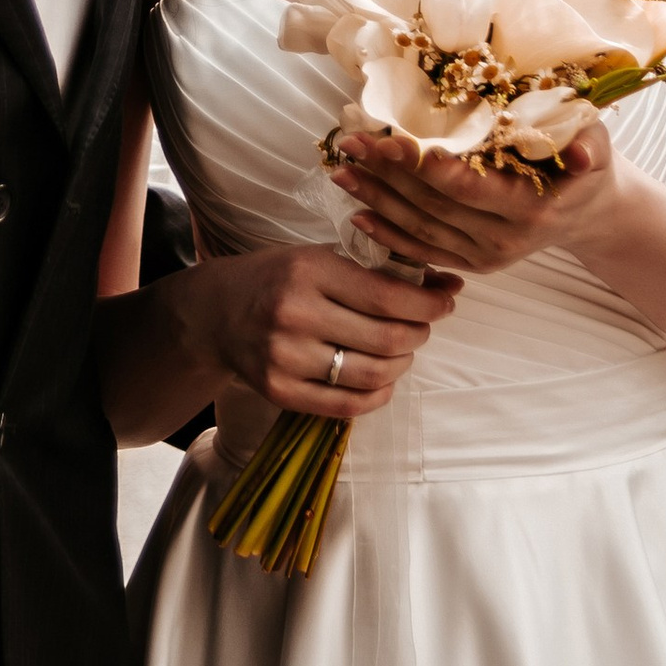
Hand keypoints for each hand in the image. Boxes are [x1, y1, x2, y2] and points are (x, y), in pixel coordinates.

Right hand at [180, 234, 452, 424]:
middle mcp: (295, 314)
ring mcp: (285, 357)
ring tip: (399, 352)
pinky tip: (381, 381)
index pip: (387, 297)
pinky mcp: (279, 391)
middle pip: (386, 339)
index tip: (443, 304)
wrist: (215, 313)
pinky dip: (376, 396)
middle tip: (420, 328)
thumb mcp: (319, 259)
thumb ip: (379, 273)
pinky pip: (346, 406)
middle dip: (418, 334)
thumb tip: (450, 286)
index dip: (428, 305)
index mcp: (308, 271)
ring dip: (401, 365)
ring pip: (372, 375)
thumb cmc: (277, 280)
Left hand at [330, 119, 620, 282]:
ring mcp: (486, 255)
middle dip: (389, 174)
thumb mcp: (596, 145)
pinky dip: (387, 235)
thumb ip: (588, 145)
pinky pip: (422, 250)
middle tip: (353, 143)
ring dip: (377, 200)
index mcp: (532, 208)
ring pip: (421, 227)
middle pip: (435, 205)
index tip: (393, 140)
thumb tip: (584, 152)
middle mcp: (505, 238)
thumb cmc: (587, 165)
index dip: (429, 167)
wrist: (588, 211)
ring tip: (342, 170)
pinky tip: (356, 214)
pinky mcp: (472, 262)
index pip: (470, 187)